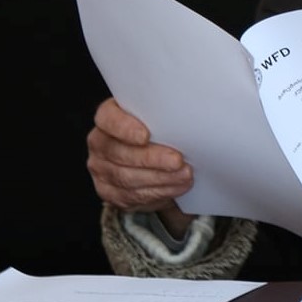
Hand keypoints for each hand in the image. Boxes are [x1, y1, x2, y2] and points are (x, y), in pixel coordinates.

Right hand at [84, 97, 194, 237]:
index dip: (124, 127)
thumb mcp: (165, 117)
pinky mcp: (109, 191)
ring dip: (159, 178)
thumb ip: (170, 112)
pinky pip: (130, 196)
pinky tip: (177, 187)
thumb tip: (201, 105)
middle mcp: (100, 142)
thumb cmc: (164, 132)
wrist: (158, 162)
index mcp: (110, 118)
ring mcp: (101, 168)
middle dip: (152, 158)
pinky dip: (158, 192)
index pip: (107, 118)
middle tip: (178, 161)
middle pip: (119, 152)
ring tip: (185, 175)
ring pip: (126, 177)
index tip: (146, 135)